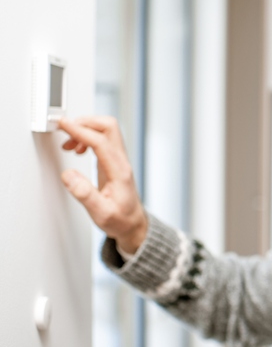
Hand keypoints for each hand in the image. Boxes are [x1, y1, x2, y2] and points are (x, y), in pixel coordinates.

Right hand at [58, 116, 147, 253]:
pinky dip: (88, 137)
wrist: (133, 224)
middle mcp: (121, 162)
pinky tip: (78, 149)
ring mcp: (118, 160)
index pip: (101, 141)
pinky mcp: (113, 161)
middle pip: (109, 127)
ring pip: (106, 130)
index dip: (81, 130)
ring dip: (85, 129)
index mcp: (119, 172)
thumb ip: (85, 194)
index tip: (63, 125)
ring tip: (69, 143)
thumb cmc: (120, 220)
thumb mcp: (101, 213)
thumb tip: (69, 175)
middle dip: (85, 122)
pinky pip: (103, 140)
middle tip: (64, 129)